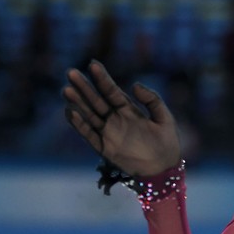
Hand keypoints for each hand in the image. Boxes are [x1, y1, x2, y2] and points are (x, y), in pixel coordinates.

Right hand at [62, 61, 181, 175]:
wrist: (164, 169)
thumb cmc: (167, 143)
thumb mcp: (164, 117)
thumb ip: (152, 100)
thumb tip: (134, 85)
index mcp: (129, 110)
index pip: (112, 91)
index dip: (102, 78)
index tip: (93, 64)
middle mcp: (116, 119)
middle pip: (97, 100)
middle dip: (84, 87)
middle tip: (71, 72)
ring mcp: (109, 133)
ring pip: (90, 115)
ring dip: (78, 103)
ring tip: (67, 89)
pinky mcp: (105, 148)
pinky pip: (89, 135)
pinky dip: (79, 124)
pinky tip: (70, 112)